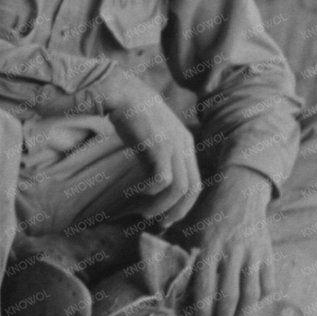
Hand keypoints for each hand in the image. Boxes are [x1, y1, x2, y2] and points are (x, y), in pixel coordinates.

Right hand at [96, 70, 201, 226]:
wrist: (121, 91)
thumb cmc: (131, 115)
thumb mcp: (152, 136)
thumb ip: (158, 154)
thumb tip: (155, 182)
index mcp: (185, 144)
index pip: (195, 183)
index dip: (183, 205)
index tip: (166, 218)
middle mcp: (184, 145)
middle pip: (192, 190)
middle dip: (177, 212)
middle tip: (160, 224)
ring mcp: (172, 145)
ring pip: (178, 188)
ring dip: (162, 206)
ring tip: (145, 213)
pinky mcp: (158, 145)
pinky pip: (163, 179)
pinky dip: (151, 191)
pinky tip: (137, 192)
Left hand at [174, 167, 275, 315]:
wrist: (239, 193)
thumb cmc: (207, 214)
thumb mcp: (186, 229)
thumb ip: (175, 253)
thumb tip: (161, 281)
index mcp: (207, 246)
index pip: (205, 286)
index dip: (202, 309)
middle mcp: (232, 251)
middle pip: (229, 296)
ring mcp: (253, 254)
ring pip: (251, 295)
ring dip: (241, 314)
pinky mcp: (268, 255)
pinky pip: (268, 285)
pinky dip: (259, 300)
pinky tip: (248, 304)